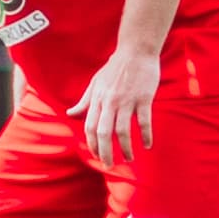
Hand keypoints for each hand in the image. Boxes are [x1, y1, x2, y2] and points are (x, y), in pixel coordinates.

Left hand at [72, 45, 163, 166]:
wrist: (135, 51)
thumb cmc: (114, 68)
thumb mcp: (95, 83)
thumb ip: (85, 101)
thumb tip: (70, 113)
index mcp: (97, 99)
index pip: (90, 126)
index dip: (92, 143)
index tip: (95, 156)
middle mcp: (110, 102)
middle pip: (104, 132)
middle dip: (105, 152)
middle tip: (109, 166)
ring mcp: (127, 101)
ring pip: (123, 130)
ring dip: (126, 148)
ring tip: (128, 159)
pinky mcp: (144, 98)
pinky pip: (144, 121)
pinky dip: (145, 135)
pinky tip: (147, 145)